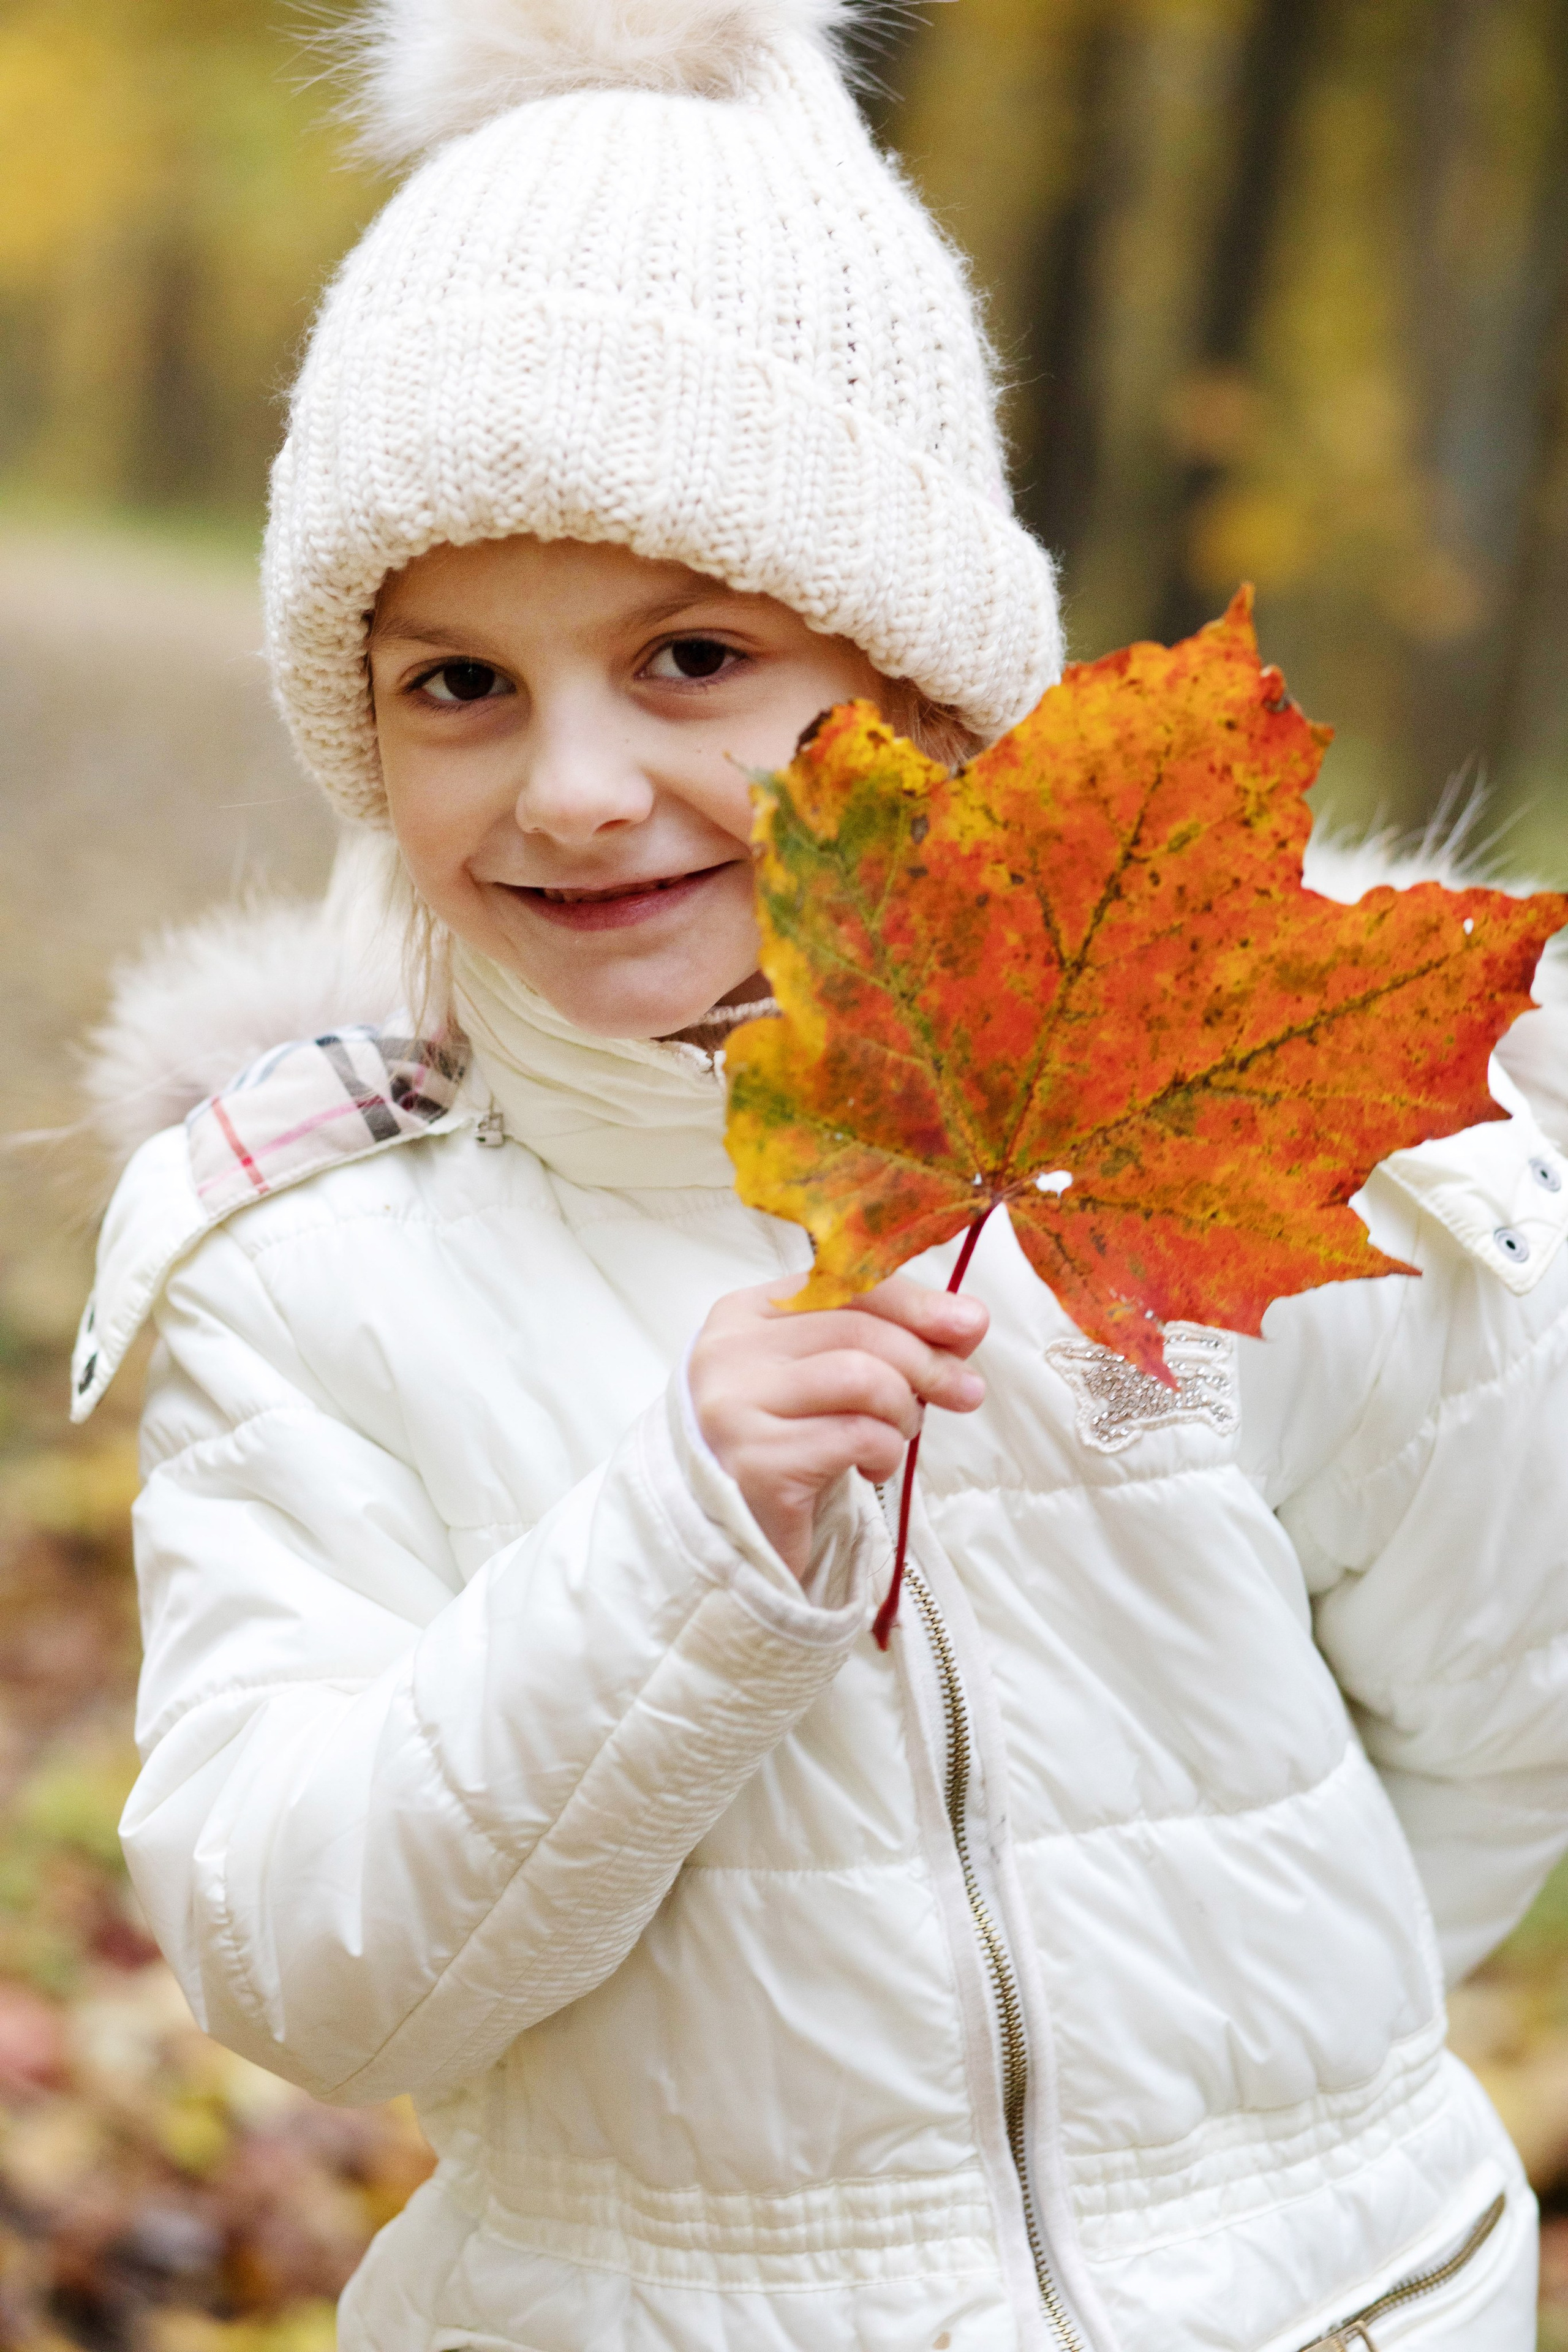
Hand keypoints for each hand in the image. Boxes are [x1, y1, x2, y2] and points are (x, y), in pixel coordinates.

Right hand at [688, 1275, 988, 1579]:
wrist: (739, 1534)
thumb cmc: (794, 1444)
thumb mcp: (838, 1379)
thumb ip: (891, 1341)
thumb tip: (968, 1318)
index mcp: (744, 1313)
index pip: (841, 1286)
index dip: (914, 1303)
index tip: (971, 1324)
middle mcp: (727, 1351)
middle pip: (856, 1329)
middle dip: (927, 1361)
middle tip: (966, 1392)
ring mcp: (733, 1406)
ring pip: (860, 1378)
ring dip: (903, 1410)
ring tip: (899, 1435)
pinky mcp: (755, 1463)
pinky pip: (857, 1437)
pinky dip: (887, 1453)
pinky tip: (872, 1469)